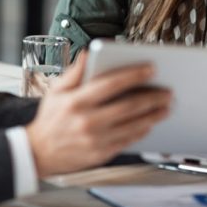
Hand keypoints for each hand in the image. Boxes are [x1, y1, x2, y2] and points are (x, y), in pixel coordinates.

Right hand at [26, 52, 170, 176]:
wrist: (38, 153)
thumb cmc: (49, 119)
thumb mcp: (55, 90)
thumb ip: (74, 71)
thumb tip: (90, 53)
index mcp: (76, 101)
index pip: (111, 84)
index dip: (133, 75)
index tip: (151, 68)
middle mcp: (87, 121)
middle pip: (128, 106)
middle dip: (152, 97)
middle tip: (167, 91)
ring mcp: (95, 139)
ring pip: (132, 125)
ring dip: (153, 115)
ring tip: (165, 107)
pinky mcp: (101, 153)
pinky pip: (128, 141)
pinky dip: (141, 131)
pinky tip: (150, 123)